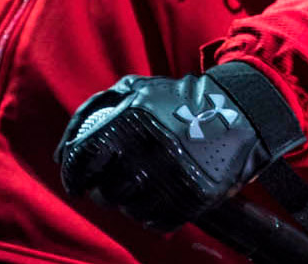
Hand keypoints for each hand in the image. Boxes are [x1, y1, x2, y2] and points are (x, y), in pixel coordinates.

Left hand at [56, 63, 305, 231]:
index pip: (84, 159)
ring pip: (129, 207)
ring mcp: (175, 174)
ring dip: (126, 203)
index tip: (76, 182)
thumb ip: (95, 111)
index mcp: (132, 120)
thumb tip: (64, 152)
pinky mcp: (195, 194)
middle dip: (102, 190)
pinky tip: (154, 202)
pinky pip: (157, 219)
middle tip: (109, 186)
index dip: (74, 175)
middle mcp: (150, 149)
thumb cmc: (181, 100)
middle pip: (105, 188)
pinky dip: (149, 216)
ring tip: (136, 191)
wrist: (242, 109)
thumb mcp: (138, 88)